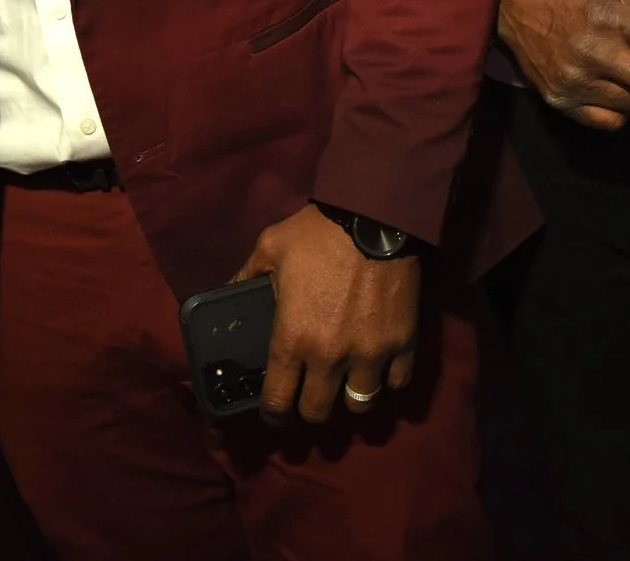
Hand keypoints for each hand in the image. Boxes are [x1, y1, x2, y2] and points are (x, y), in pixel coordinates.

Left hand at [231, 206, 419, 425]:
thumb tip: (226, 292)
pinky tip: (378, 370)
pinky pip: (396, 383)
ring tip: (346, 386)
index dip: (272, 413)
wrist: (374, 215)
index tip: (274, 412)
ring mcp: (370, 354)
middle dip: (309, 410)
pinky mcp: (403, 344)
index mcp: (292, 338)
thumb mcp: (269, 248)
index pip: (277, 400)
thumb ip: (246, 276)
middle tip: (308, 397)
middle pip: (317, 413)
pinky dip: (386, 382)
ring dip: (348, 399)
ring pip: (359, 406)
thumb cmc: (317, 234)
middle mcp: (329, 357)